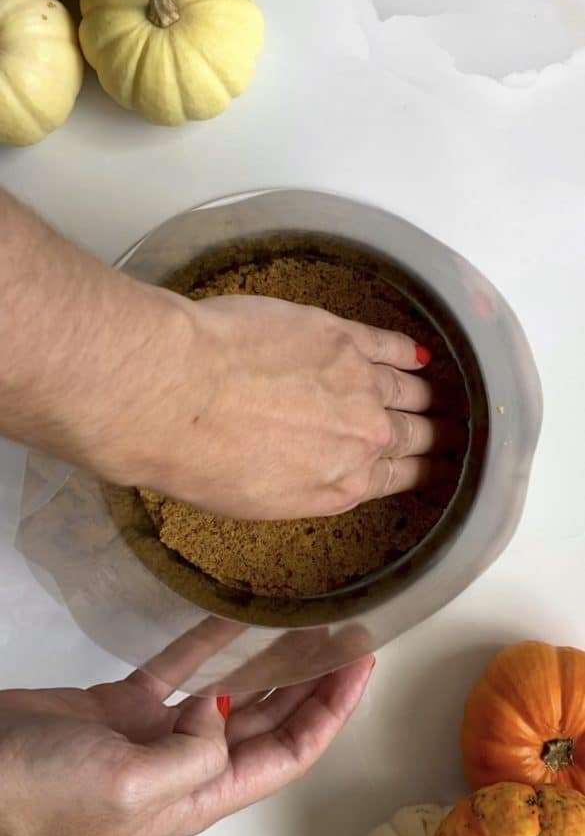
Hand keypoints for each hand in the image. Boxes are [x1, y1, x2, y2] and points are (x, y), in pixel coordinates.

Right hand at [0, 638, 373, 835]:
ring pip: (233, 693)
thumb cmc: (44, 794)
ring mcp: (156, 734)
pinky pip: (181, 668)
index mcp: (197, 795)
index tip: (360, 667)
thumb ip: (192, 757)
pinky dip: (210, 642)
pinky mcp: (126, 706)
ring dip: (272, 662)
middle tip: (350, 639)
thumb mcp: (130, 790)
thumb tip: (222, 713)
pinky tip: (235, 616)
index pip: (287, 754)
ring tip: (311, 625)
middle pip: (270, 722)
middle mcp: (186, 765)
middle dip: (315, 684)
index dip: (330, 712)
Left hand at [112, 291, 452, 518]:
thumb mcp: (255, 500)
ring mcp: (357, 381)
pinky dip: (406, 350)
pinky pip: (386, 344)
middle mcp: (363, 435)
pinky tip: (418, 354)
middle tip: (446, 431)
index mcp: (342, 484)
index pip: (397, 476)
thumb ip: (301, 485)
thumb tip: (310, 468)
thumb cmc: (198, 458)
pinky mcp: (339, 335)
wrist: (177, 394)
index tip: (432, 465)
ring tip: (436, 394)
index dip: (418, 469)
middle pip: (411, 433)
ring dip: (424, 393)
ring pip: (407, 388)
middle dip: (430, 434)